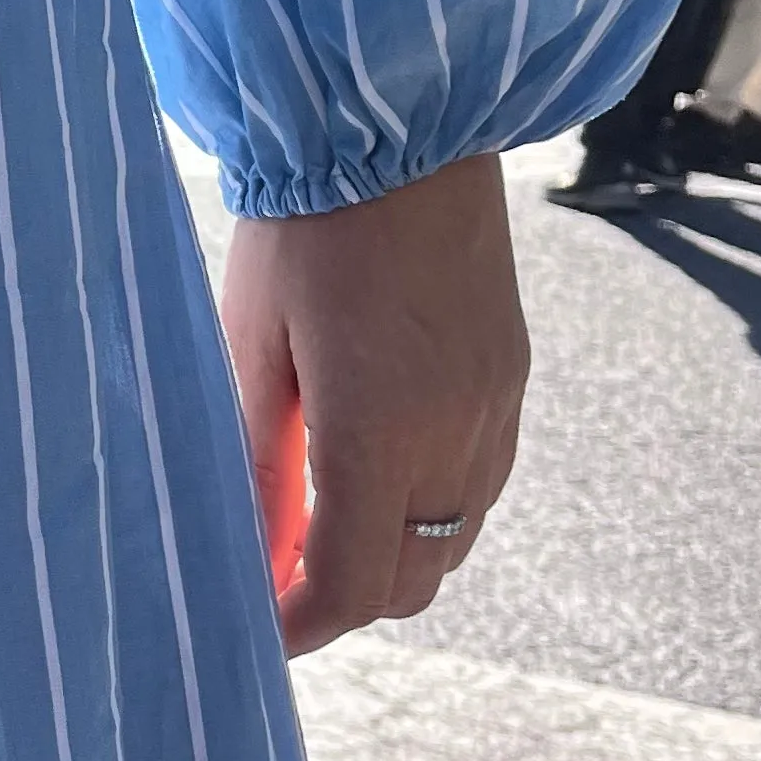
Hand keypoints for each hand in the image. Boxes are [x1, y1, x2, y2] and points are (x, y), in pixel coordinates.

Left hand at [219, 153, 527, 656]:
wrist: (402, 129)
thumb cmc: (303, 230)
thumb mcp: (250, 346)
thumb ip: (253, 459)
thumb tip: (247, 552)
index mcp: (378, 431)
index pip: (348, 586)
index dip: (297, 627)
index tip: (254, 631)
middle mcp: (455, 435)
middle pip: (410, 582)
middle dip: (341, 602)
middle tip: (275, 581)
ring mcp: (495, 409)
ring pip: (452, 541)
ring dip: (388, 557)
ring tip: (316, 525)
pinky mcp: (513, 378)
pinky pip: (480, 485)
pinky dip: (428, 507)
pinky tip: (372, 470)